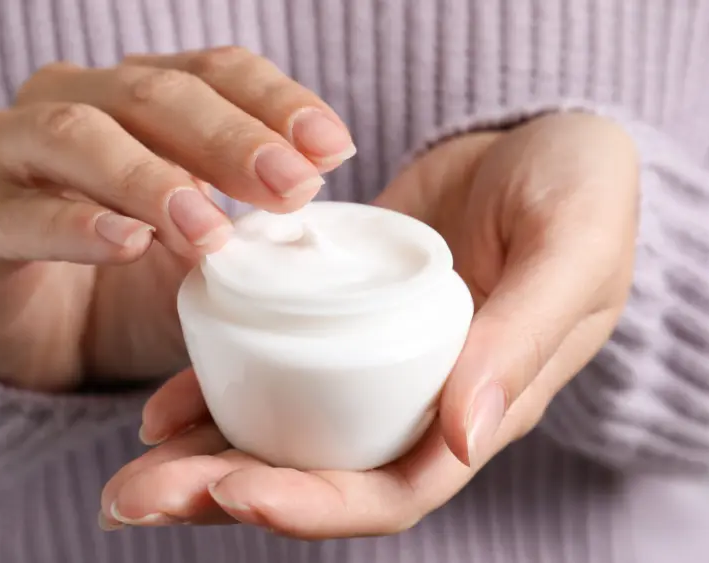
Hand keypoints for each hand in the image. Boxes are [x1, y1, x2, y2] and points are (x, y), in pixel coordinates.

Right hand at [0, 48, 355, 390]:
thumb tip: (316, 197)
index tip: (332, 147)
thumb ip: (251, 225)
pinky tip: (127, 244)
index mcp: (135, 98)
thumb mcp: (205, 250)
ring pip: (78, 135)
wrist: (39, 345)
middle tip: (289, 188)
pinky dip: (76, 225)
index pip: (211, 72)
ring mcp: (8, 156)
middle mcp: (69, 104)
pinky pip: (20, 213)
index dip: (273, 101)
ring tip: (208, 230)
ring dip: (152, 179)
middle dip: (229, 139)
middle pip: (152, 94)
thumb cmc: (132, 285)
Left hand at [100, 112, 638, 536]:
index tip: (233, 491)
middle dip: (225, 496)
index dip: (314, 504)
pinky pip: (272, 368)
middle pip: (318, 478)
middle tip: (134, 500)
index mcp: (481, 408)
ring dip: (202, 464)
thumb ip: (522, 339)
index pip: (393, 489)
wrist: (542, 137)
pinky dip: (214, 393)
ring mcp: (373, 366)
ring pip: (283, 436)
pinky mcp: (338, 319)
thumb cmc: (581, 190)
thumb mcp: (571, 250)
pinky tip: (160, 409)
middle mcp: (419, 403)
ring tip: (127, 479)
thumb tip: (464, 435)